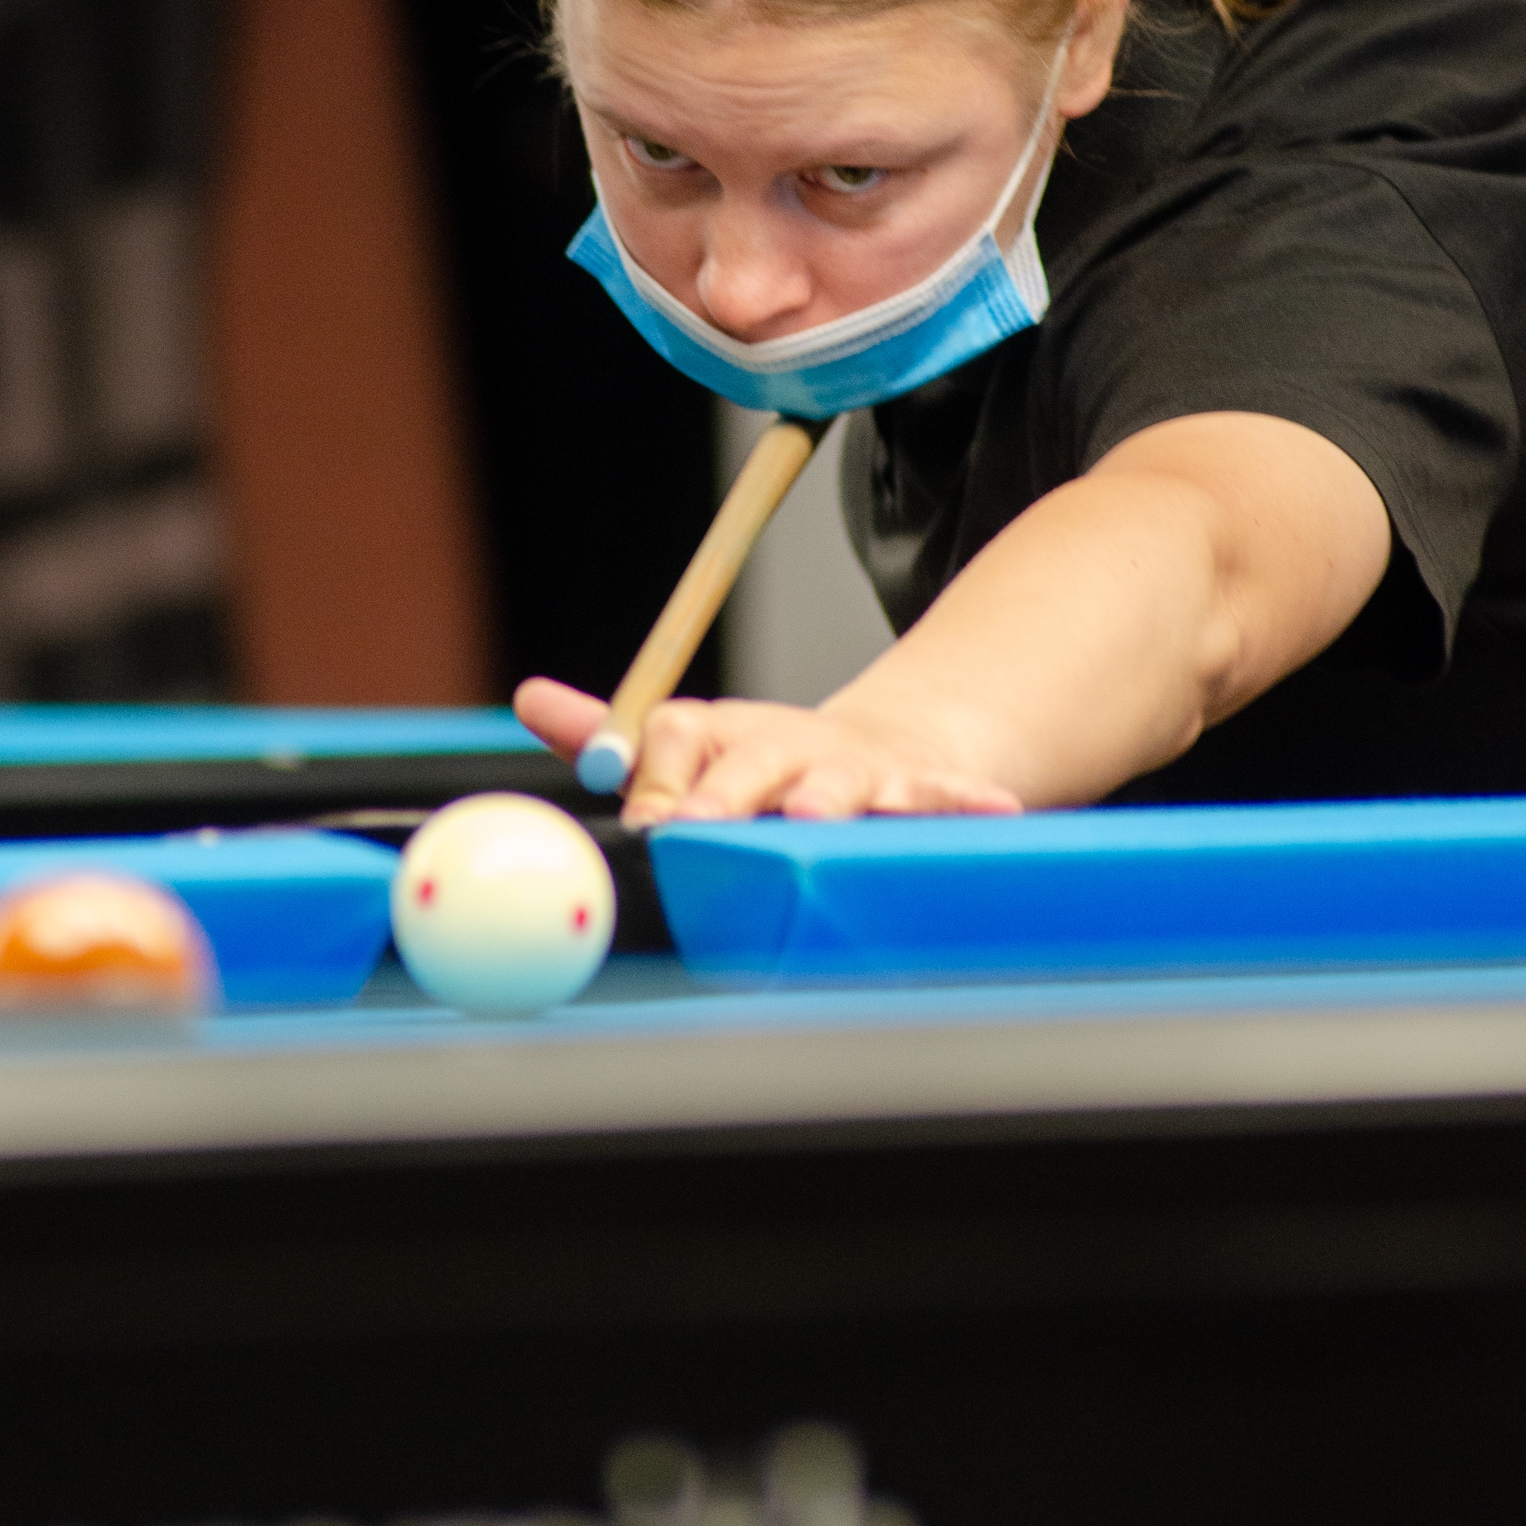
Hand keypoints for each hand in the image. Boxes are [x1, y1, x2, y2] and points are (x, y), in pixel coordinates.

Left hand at [512, 676, 1021, 827]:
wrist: (889, 745)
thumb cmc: (769, 764)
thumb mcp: (692, 742)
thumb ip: (613, 735)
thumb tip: (530, 697)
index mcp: (722, 732)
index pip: (675, 735)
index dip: (656, 775)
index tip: (641, 817)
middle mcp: (786, 744)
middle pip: (752, 764)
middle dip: (727, 797)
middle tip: (698, 827)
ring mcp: (855, 769)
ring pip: (839, 785)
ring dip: (827, 801)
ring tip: (814, 818)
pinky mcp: (921, 790)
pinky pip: (946, 797)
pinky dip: (968, 802)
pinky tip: (996, 810)